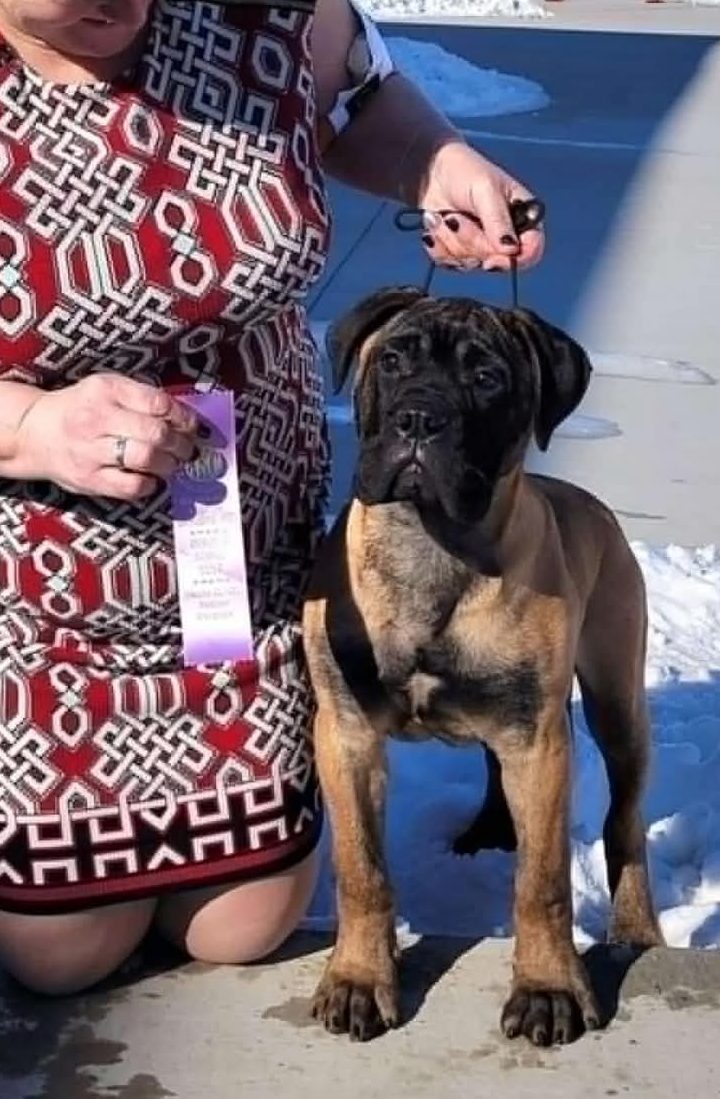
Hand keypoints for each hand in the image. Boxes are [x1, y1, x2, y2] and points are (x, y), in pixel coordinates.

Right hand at [17, 374, 196, 500]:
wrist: (34, 433)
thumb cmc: (80, 408)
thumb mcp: (107, 389)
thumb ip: (142, 398)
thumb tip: (184, 418)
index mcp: (106, 390)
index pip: (158, 403)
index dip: (183, 417)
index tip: (191, 426)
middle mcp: (97, 418)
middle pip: (156, 433)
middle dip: (182, 444)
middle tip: (188, 450)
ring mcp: (91, 451)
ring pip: (147, 459)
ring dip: (169, 464)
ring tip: (172, 464)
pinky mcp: (89, 479)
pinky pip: (131, 487)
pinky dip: (150, 485)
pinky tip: (150, 479)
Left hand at [417, 141, 544, 272]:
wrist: (431, 172)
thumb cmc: (464, 172)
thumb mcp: (486, 190)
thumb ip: (499, 220)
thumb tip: (510, 250)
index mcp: (523, 218)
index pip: (531, 251)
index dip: (513, 261)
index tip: (491, 261)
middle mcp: (506, 238)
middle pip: (495, 261)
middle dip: (470, 240)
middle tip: (455, 218)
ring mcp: (482, 248)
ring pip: (470, 264)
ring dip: (451, 239)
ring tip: (445, 215)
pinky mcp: (459, 254)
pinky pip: (450, 264)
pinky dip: (439, 245)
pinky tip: (436, 225)